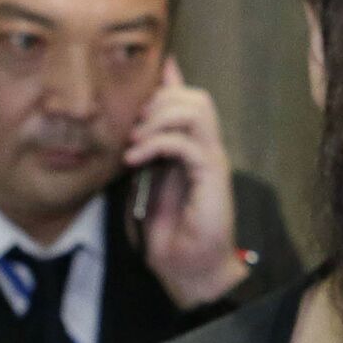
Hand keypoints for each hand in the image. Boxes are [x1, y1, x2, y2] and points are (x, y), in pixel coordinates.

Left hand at [124, 61, 247, 309]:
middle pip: (197, 96)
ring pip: (197, 110)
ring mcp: (213, 161)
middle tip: (133, 126)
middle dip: (160, 100)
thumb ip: (143, 153)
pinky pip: (186, 143)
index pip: (191, 99)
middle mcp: (208, 149)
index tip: (150, 73)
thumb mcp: (146, 184)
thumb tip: (130, 128)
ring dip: (159, 118)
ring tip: (135, 141)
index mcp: (194, 148)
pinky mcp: (212, 177)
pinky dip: (156, 144)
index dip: (171, 80)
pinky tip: (136, 159)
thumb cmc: (170, 235)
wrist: (191, 269)